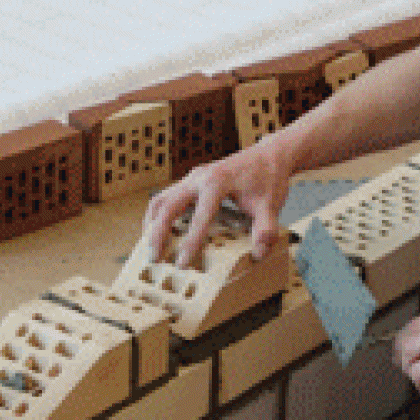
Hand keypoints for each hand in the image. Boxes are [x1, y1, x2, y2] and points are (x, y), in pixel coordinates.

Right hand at [141, 145, 289, 268]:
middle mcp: (199, 177)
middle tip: (152, 257)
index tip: (182, 263)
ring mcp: (192, 177)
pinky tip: (158, 230)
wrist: (268, 156)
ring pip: (162, 199)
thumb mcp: (271, 205)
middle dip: (158, 232)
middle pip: (168, 205)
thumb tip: (258, 254)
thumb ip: (265, 229)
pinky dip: (159, 214)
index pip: (199, 217)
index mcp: (217, 183)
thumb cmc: (268, 179)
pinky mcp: (191, 180)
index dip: (190, 242)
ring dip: (153, 222)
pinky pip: (167, 196)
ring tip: (148, 246)